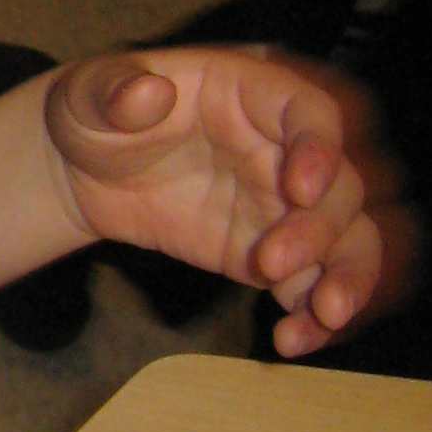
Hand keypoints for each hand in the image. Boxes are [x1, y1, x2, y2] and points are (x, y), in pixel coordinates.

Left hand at [45, 48, 407, 357]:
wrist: (82, 170)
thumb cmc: (95, 112)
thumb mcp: (90, 91)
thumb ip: (115, 90)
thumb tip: (146, 92)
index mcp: (251, 93)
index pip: (310, 112)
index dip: (320, 147)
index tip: (302, 188)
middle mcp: (282, 147)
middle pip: (340, 185)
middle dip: (321, 228)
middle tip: (274, 262)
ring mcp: (283, 204)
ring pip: (348, 237)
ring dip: (349, 276)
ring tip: (326, 314)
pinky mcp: (272, 252)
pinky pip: (311, 283)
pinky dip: (314, 315)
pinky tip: (294, 341)